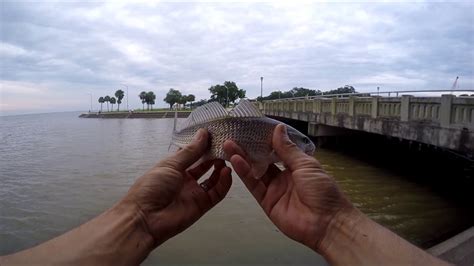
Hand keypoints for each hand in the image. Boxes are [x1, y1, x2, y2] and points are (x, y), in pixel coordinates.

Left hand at [122, 128, 231, 246]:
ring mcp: (194, 192)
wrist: (145, 219)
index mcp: (174, 167)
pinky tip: (227, 172)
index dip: (203, 145)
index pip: (192, 154)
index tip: (215, 135)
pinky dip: (224, 183)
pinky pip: (217, 193)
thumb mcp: (171, 164)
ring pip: (213, 179)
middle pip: (204, 166)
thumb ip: (190, 151)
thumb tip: (203, 133)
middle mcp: (185, 179)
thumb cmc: (152, 187)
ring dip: (221, 169)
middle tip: (225, 146)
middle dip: (214, 156)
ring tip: (228, 158)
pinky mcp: (202, 205)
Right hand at [223, 124, 351, 251]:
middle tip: (235, 135)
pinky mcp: (267, 202)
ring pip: (254, 171)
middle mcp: (284, 176)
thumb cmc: (324, 192)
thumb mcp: (306, 165)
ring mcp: (274, 189)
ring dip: (242, 158)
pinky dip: (244, 172)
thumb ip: (287, 149)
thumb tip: (278, 129)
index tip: (251, 128)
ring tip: (229, 144)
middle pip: (262, 160)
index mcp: (296, 166)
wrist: (327, 223)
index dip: (264, 140)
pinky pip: (254, 185)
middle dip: (249, 148)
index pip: (276, 150)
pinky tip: (236, 160)